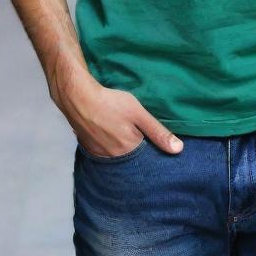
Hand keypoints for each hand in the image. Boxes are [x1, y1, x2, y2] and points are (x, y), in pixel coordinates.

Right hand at [49, 65, 183, 157]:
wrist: (78, 98)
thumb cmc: (110, 103)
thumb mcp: (139, 114)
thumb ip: (158, 132)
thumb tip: (178, 149)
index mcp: (129, 150)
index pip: (146, 156)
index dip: (150, 146)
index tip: (151, 138)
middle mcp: (114, 157)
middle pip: (131, 156)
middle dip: (136, 147)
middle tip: (135, 131)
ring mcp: (99, 153)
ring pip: (116, 154)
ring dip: (121, 146)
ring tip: (122, 131)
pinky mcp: (89, 147)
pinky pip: (104, 151)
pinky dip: (109, 144)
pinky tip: (109, 132)